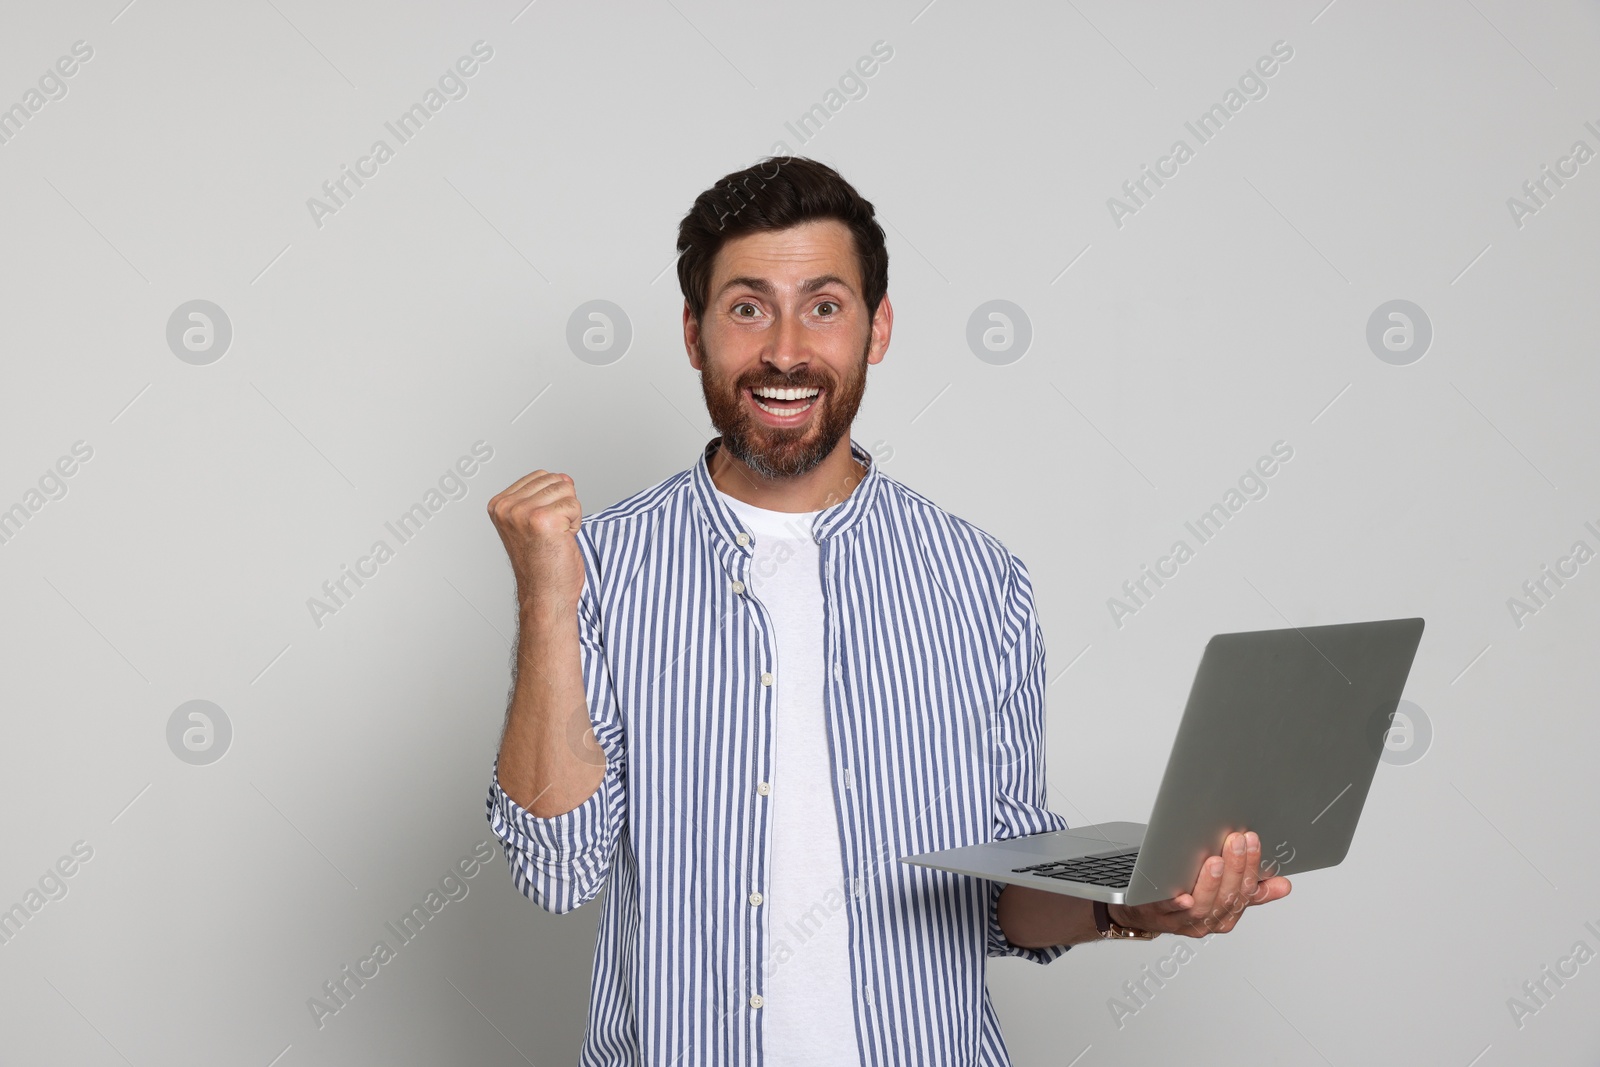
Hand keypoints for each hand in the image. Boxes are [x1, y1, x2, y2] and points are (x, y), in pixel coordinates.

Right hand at [487, 470, 585, 615]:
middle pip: (555, 480)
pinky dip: (576, 524)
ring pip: (566, 490)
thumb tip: (564, 476)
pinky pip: (575, 505)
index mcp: (499, 505)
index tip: (541, 527)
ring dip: (570, 515)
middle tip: (551, 534)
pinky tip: (562, 540)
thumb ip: (544, 494)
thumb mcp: (534, 521)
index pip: (541, 476)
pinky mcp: (544, 519)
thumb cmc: (542, 564)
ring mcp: (523, 512)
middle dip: (562, 506)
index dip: (551, 500)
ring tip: (556, 537)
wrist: (546, 596)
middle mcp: (507, 507)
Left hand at [1108, 830, 1290, 937]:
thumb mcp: (1220, 893)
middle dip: (1235, 868)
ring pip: (1203, 907)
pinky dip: (1177, 905)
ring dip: (1211, 883)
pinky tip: (1183, 896)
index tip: (1252, 840)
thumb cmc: (1183, 898)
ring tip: (1216, 860)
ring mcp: (1182, 921)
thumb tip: (1283, 885)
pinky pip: (1168, 912)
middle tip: (1236, 840)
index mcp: (1226, 915)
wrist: (1140, 911)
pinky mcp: (1156, 916)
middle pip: (1227, 898)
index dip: (1251, 866)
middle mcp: (1207, 921)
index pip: (1245, 892)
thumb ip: (1250, 889)